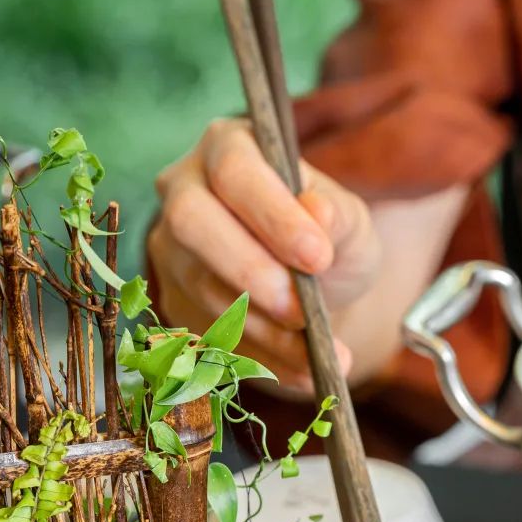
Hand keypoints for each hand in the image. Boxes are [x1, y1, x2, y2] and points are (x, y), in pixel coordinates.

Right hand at [147, 119, 381, 391]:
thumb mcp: (350, 223)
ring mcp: (171, 250)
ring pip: (201, 287)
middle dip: (250, 272)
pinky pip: (207, 335)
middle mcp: (184, 190)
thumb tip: (316, 211)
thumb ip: (339, 216)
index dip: (272, 216)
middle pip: (192, 222)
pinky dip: (259, 361)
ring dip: (262, 328)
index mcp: (229, 148)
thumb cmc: (327, 238)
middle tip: (301, 310)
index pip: (236, 172)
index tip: (318, 257)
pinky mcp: (174, 302)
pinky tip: (301, 372)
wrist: (315, 286)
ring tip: (317, 352)